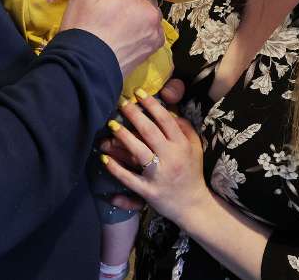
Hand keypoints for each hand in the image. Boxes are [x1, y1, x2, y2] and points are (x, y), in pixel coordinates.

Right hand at [60, 0, 164, 77]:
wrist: (85, 68)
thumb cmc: (83, 28)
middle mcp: (150, 12)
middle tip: (111, 9)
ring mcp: (154, 32)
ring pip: (149, 14)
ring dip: (138, 15)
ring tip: (117, 24)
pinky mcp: (153, 48)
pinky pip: (151, 30)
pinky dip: (141, 30)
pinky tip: (125, 35)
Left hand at [102, 78, 185, 210]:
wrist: (193, 205)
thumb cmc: (192, 172)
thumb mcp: (195, 148)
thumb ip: (185, 128)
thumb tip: (170, 111)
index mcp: (182, 146)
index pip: (165, 120)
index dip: (151, 104)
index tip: (138, 93)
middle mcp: (171, 158)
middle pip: (150, 132)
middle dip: (134, 115)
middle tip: (121, 103)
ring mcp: (159, 176)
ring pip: (139, 152)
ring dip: (123, 137)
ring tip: (111, 125)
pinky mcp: (148, 191)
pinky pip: (129, 179)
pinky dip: (116, 169)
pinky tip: (104, 159)